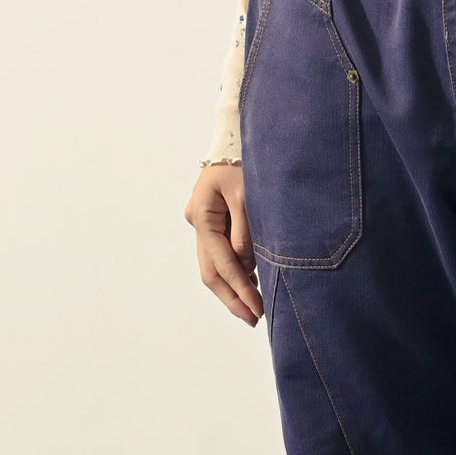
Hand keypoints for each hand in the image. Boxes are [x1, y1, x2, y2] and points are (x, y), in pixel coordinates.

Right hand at [184, 165, 265, 325]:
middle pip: (211, 271)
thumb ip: (245, 229)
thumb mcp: (247, 193)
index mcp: (202, 215)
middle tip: (253, 319)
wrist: (235, 135)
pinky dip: (236, 267)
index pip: (221, 262)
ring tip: (255, 307)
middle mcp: (198, 222)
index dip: (240, 288)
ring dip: (234, 285)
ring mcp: (202, 222)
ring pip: (214, 264)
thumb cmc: (242, 159)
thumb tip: (246, 263)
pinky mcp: (212, 220)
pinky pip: (221, 251)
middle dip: (232, 297)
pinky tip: (252, 281)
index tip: (257, 308)